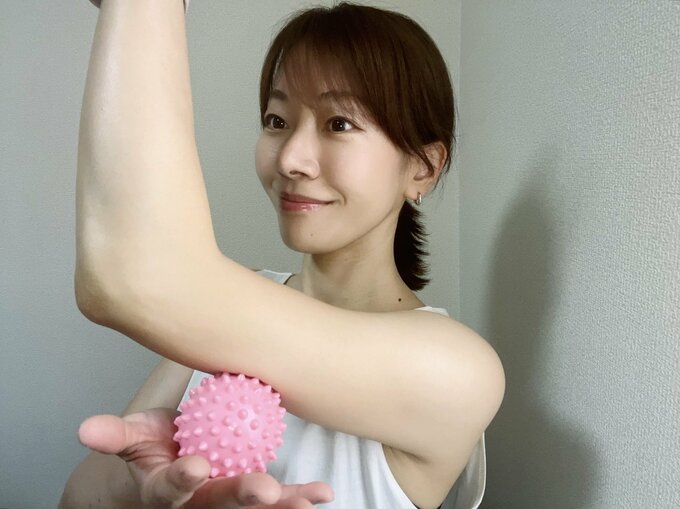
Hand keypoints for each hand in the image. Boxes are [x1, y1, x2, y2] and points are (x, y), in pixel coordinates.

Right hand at [78, 408, 333, 507]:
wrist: (164, 470)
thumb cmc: (148, 451)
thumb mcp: (130, 439)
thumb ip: (115, 435)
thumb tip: (85, 428)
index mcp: (164, 491)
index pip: (170, 489)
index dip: (181, 480)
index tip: (195, 467)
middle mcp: (197, 504)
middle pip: (219, 504)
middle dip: (241, 497)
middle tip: (264, 489)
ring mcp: (224, 503)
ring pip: (251, 508)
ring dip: (282, 504)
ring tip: (307, 500)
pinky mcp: (248, 498)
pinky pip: (275, 500)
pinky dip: (299, 497)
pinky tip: (323, 494)